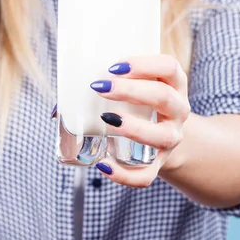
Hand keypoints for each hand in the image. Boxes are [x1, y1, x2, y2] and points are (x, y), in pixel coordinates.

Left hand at [90, 55, 190, 186]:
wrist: (161, 136)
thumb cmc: (138, 104)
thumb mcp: (133, 88)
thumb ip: (104, 87)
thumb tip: (61, 107)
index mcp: (173, 83)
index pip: (169, 67)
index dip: (145, 64)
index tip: (115, 67)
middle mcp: (178, 110)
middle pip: (164, 97)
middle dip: (131, 91)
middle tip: (100, 87)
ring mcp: (171, 138)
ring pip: (161, 136)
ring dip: (133, 127)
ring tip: (106, 119)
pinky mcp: (159, 165)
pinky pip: (146, 175)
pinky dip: (124, 174)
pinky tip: (103, 164)